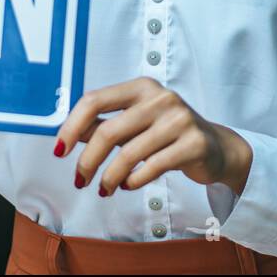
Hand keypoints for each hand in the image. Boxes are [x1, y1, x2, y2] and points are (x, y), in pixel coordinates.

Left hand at [54, 76, 253, 196]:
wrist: (216, 147)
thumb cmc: (167, 133)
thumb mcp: (135, 123)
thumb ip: (104, 125)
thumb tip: (69, 135)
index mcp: (140, 87)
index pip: (94, 100)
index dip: (72, 126)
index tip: (59, 150)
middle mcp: (160, 98)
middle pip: (108, 130)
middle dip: (88, 160)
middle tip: (79, 179)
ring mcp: (179, 119)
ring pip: (129, 153)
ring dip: (109, 177)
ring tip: (104, 189)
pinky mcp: (194, 143)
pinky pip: (153, 167)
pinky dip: (134, 180)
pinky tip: (127, 185)